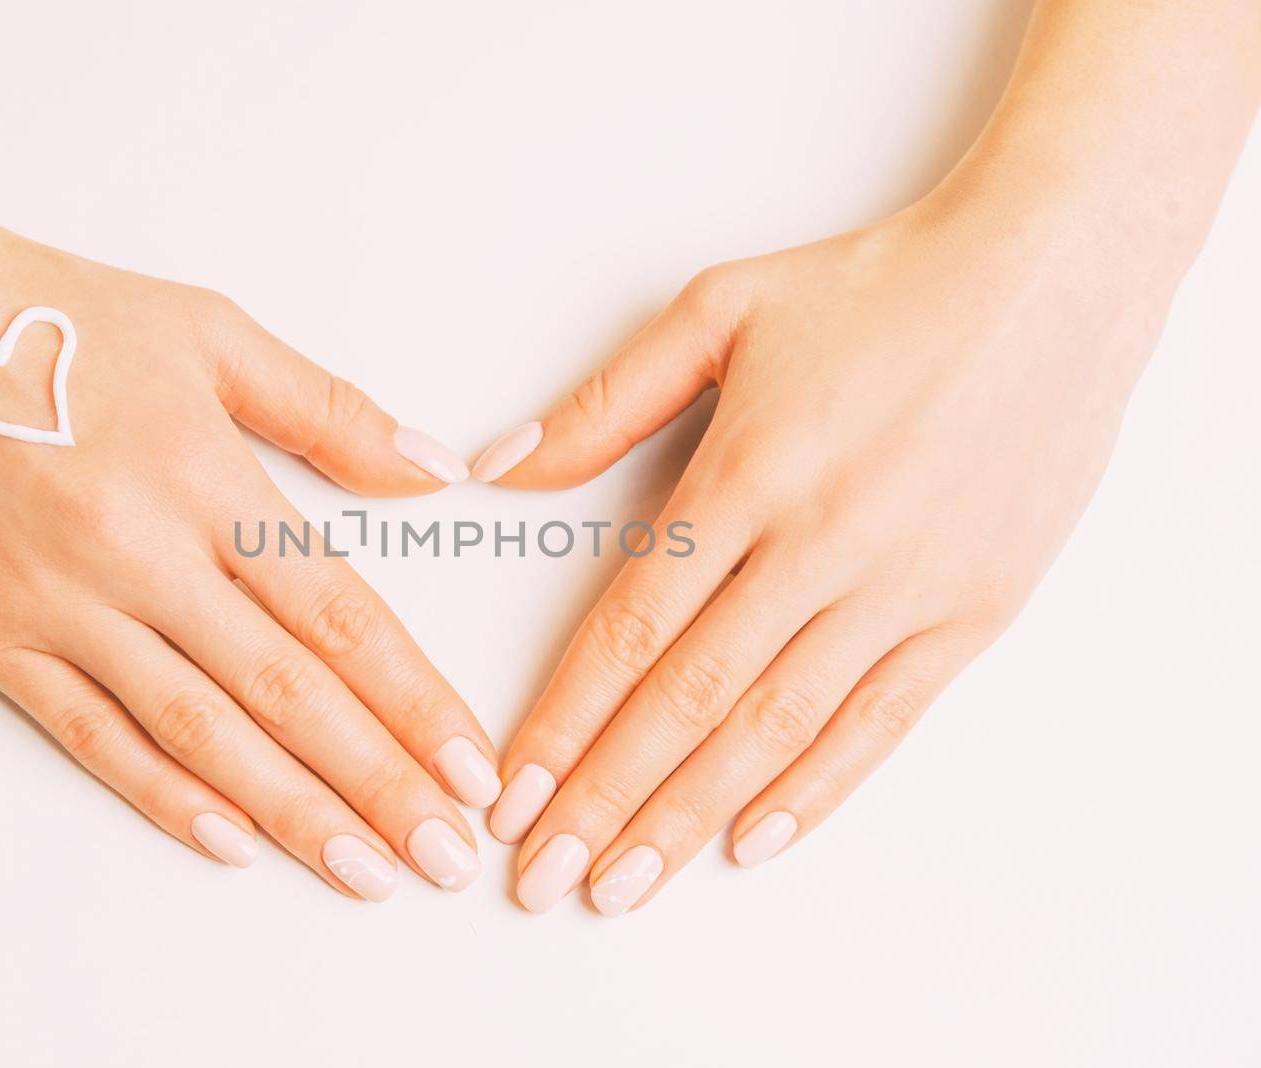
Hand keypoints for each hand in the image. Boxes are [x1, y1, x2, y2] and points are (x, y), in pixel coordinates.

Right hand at [0, 215, 495, 899]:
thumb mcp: (212, 332)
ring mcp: (59, 603)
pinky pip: (90, 732)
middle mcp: (140, 553)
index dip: (415, 702)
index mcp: (208, 479)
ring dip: (291, 811)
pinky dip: (163, 792)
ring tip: (366, 870)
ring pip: (199, 730)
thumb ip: (333, 412)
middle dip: (379, 782)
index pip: (340, 615)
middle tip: (446, 853)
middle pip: (286, 691)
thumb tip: (437, 473)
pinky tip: (231, 842)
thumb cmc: (55, 314)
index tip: (472, 767)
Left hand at [478, 197, 1167, 913]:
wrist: (1050, 277)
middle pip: (688, 701)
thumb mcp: (719, 310)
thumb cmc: (875, 289)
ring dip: (691, 817)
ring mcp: (903, 586)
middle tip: (544, 878)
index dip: (564, 722)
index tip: (512, 791)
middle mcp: (820, 544)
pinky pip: (881, 722)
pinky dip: (816, 790)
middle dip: (606, 800)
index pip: (630, 629)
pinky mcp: (972, 610)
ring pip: (776, 728)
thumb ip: (603, 403)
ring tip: (624, 885)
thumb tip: (499, 470)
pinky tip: (753, 839)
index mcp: (744, 475)